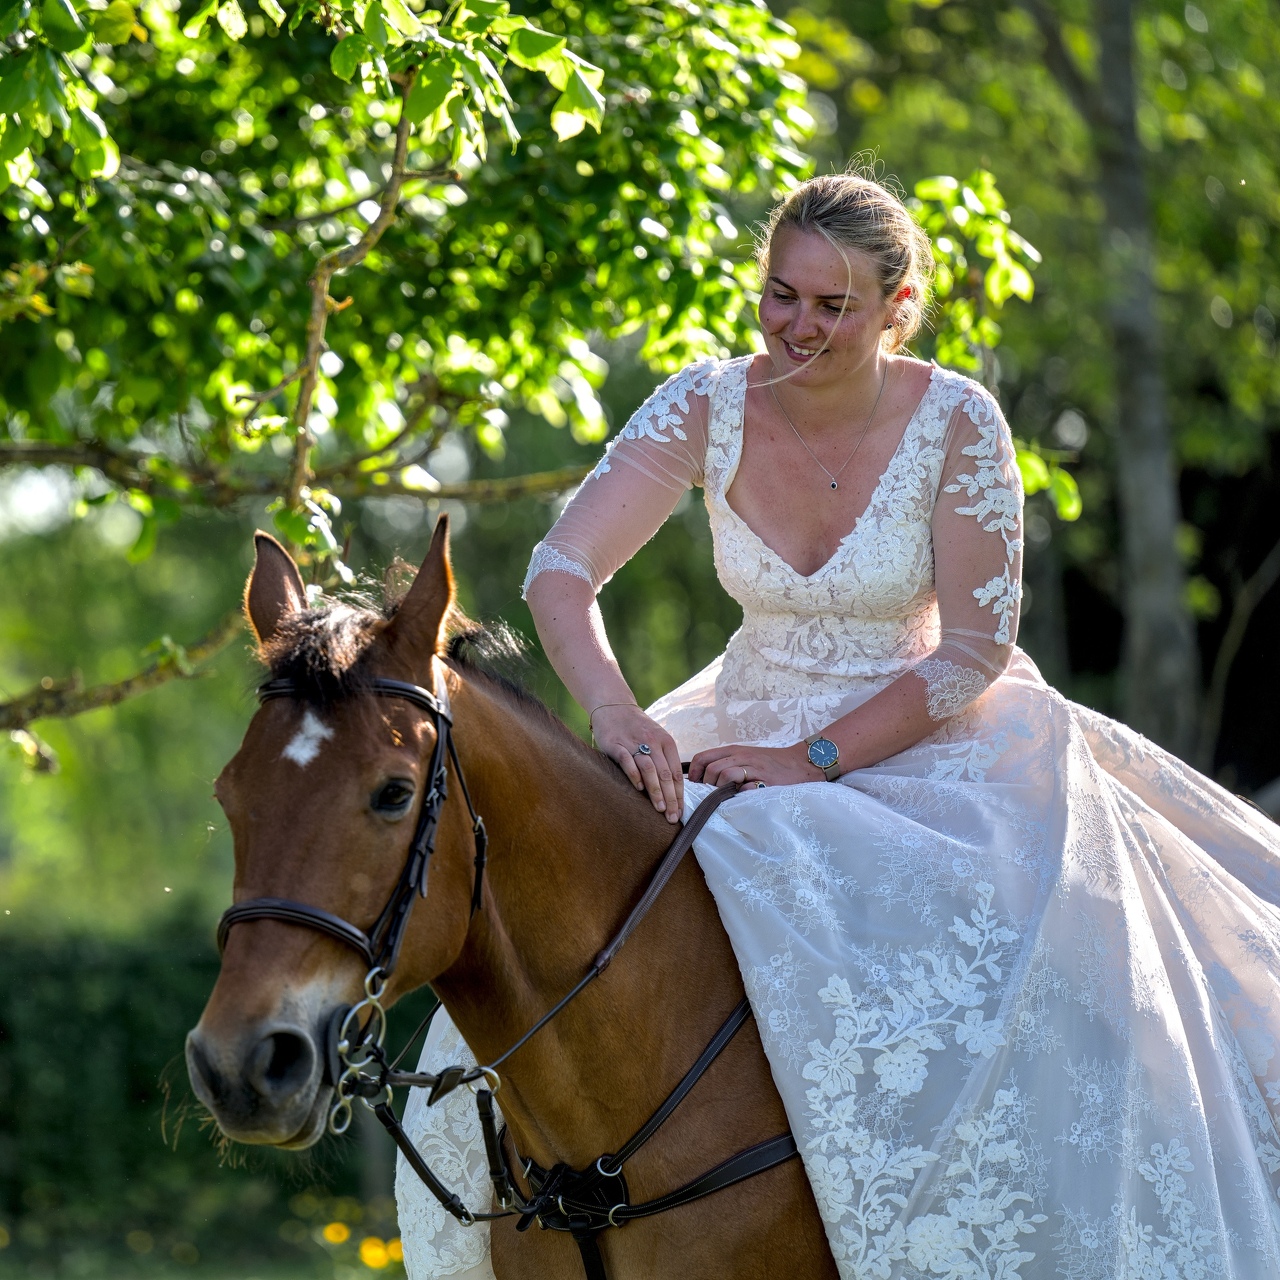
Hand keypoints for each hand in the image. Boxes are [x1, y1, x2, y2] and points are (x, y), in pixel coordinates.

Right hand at [590, 704, 683, 822]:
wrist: (614, 706)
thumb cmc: (637, 728)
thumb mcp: (656, 738)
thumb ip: (665, 758)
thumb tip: (675, 788)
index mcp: (666, 741)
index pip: (676, 772)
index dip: (680, 794)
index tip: (681, 812)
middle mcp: (652, 742)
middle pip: (665, 774)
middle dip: (671, 798)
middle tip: (673, 817)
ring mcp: (633, 743)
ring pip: (649, 769)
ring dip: (656, 791)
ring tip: (660, 809)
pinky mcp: (616, 744)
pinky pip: (627, 761)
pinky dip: (634, 775)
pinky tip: (639, 789)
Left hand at [688, 741, 821, 787]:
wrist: (799, 763)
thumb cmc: (769, 763)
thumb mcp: (745, 757)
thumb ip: (725, 764)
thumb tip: (700, 779)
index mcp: (733, 750)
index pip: (703, 757)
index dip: (693, 773)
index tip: (695, 786)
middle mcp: (742, 756)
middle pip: (712, 769)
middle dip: (706, 785)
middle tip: (710, 796)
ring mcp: (754, 768)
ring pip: (726, 775)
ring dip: (721, 790)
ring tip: (724, 798)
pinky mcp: (766, 781)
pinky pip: (747, 788)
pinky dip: (740, 794)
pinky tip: (741, 799)